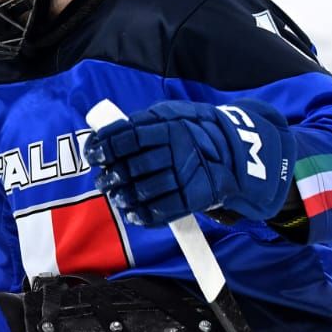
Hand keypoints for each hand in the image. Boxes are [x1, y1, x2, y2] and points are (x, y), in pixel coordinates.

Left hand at [83, 100, 294, 224]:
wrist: (237, 153)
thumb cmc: (195, 132)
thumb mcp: (174, 115)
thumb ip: (145, 122)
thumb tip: (110, 130)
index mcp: (170, 127)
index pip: (128, 136)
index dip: (106, 145)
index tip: (93, 153)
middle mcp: (177, 151)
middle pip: (133, 167)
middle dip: (111, 176)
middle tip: (102, 180)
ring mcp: (186, 175)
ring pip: (144, 190)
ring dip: (123, 197)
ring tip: (115, 197)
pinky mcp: (194, 198)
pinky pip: (162, 211)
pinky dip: (142, 215)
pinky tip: (132, 213)